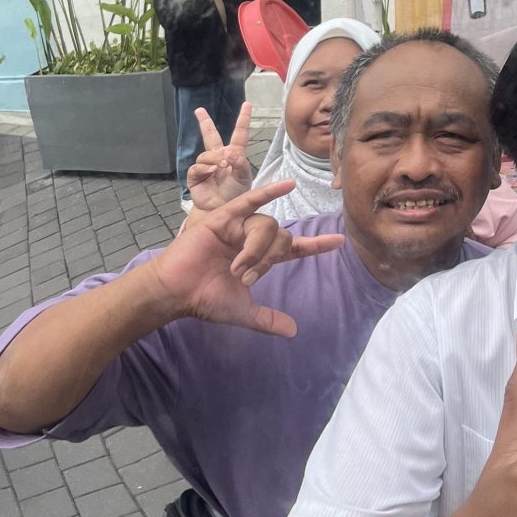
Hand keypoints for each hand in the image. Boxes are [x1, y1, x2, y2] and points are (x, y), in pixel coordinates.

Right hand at [147, 183, 340, 337]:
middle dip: (267, 258)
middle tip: (244, 276)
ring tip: (235, 267)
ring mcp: (239, 226)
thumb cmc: (204, 299)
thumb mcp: (242, 311)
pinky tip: (288, 184)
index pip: (294, 248)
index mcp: (259, 258)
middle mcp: (251, 239)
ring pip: (265, 226)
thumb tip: (293, 331)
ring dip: (254, 249)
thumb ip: (267, 319)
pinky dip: (270, 192)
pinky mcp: (224, 217)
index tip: (339, 241)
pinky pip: (251, 200)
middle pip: (280, 237)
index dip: (316, 245)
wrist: (176, 292)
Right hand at [186, 102, 252, 212]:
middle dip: (204, 123)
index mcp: (234, 155)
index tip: (247, 104)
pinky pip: (197, 167)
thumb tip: (229, 152)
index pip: (239, 134)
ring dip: (214, 158)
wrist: (224, 212)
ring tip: (222, 166)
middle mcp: (219, 158)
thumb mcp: (244, 178)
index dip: (243, 119)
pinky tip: (211, 171)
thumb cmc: (237, 195)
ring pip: (206, 154)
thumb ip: (240, 163)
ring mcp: (206, 167)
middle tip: (199, 110)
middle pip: (210, 136)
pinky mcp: (195, 177)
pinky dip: (205, 168)